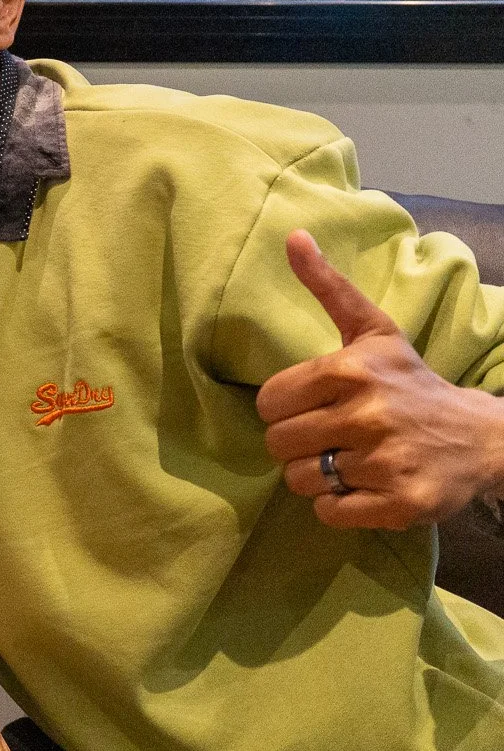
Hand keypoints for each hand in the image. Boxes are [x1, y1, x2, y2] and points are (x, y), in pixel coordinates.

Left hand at [258, 229, 503, 529]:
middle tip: (330, 436)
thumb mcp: (373, 331)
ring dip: (317, 476)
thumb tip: (293, 237)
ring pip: (300, 481)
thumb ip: (329, 287)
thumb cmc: (410, 382)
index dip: (284, 409)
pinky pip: (329, 513)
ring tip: (349, 460)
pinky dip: (338, 505)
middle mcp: (367, 415)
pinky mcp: (399, 503)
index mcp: (351, 371)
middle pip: (278, 445)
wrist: (480, 437)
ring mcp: (385, 462)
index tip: (312, 406)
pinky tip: (364, 485)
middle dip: (297, 443)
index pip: (269, 403)